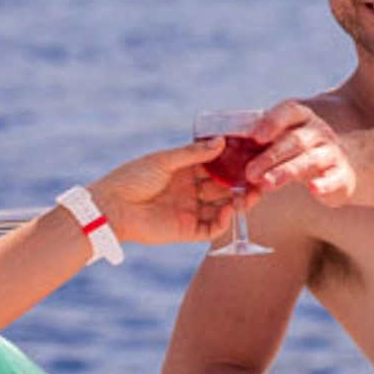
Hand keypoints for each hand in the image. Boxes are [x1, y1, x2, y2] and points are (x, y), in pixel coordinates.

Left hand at [89, 139, 253, 245]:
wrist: (111, 207)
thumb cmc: (133, 178)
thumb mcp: (165, 160)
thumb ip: (194, 154)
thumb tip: (222, 142)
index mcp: (185, 172)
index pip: (217, 168)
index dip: (234, 165)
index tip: (253, 159)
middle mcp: (191, 192)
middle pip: (224, 189)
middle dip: (242, 185)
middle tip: (261, 179)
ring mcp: (190, 212)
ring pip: (222, 209)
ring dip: (238, 203)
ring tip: (252, 195)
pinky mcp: (186, 231)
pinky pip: (211, 228)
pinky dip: (223, 221)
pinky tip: (229, 210)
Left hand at [244, 99, 356, 205]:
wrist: (344, 166)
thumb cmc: (301, 153)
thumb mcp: (285, 141)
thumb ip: (261, 143)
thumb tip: (223, 148)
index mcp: (303, 119)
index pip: (290, 112)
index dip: (272, 121)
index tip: (255, 136)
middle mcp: (319, 133)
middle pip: (295, 140)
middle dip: (271, 156)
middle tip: (250, 172)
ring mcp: (332, 153)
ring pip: (310, 159)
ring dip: (288, 171)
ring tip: (267, 183)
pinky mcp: (342, 176)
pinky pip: (334, 178)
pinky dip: (324, 184)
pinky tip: (313, 189)